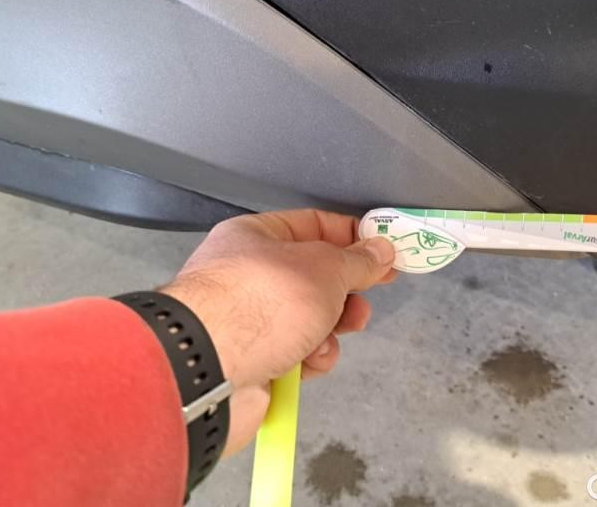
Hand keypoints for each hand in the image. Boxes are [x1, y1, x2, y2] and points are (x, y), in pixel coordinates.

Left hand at [160, 209, 395, 455]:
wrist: (210, 371)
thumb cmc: (265, 302)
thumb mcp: (324, 270)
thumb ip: (358, 260)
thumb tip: (383, 249)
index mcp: (257, 237)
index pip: (314, 225)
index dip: (352, 237)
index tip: (385, 253)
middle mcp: (250, 274)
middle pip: (314, 276)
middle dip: (346, 291)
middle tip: (366, 300)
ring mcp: (250, 320)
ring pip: (310, 318)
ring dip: (332, 327)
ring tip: (338, 331)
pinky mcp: (255, 359)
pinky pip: (297, 351)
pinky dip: (311, 356)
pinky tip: (310, 360)